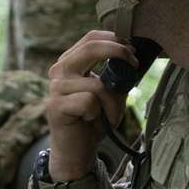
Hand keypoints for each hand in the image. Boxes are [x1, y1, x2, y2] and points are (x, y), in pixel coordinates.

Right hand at [45, 30, 135, 180]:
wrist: (76, 151)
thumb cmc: (94, 121)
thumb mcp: (110, 94)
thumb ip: (117, 76)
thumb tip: (133, 58)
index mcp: (70, 62)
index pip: (91, 38)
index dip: (115, 40)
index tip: (133, 52)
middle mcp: (59, 70)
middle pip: (91, 48)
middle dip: (118, 53)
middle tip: (134, 65)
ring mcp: (55, 88)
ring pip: (97, 84)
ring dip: (112, 103)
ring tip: (108, 115)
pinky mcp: (55, 106)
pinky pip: (89, 102)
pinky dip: (99, 114)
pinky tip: (90, 121)